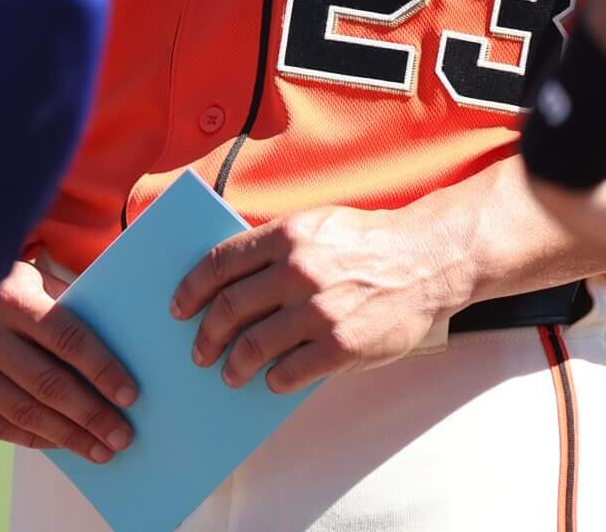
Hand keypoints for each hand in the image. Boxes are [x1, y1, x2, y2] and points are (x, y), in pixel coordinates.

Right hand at [0, 258, 134, 462]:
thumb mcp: (23, 274)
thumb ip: (61, 300)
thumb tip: (113, 338)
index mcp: (10, 296)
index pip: (67, 338)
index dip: (101, 368)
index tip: (130, 394)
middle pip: (49, 383)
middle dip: (92, 414)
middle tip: (123, 435)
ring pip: (24, 411)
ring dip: (68, 436)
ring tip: (101, 450)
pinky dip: (31, 438)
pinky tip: (59, 444)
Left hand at [170, 206, 449, 392]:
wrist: (427, 260)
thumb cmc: (366, 243)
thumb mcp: (315, 225)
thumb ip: (273, 247)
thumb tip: (226, 278)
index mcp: (286, 235)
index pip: (218, 264)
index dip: (190, 289)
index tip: (178, 308)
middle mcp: (297, 271)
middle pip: (228, 308)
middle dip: (206, 334)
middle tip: (198, 350)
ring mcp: (319, 311)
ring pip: (253, 345)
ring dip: (233, 365)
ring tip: (229, 373)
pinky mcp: (341, 347)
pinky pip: (289, 372)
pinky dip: (273, 380)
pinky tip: (271, 381)